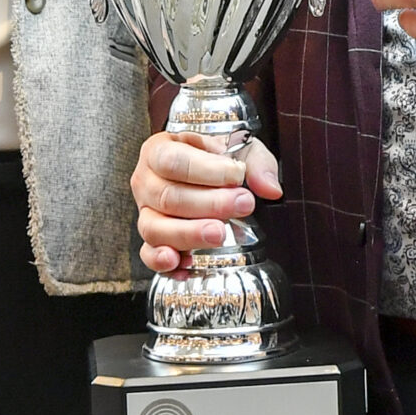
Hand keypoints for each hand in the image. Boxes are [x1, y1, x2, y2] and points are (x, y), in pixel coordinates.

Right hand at [134, 130, 285, 274]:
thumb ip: (256, 163)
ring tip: (219, 234)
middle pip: (167, 197)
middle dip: (208, 204)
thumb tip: (269, 189)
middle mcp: (146, 182)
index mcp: (160, 150)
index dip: (206, 171)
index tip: (237, 176)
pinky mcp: (151, 241)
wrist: (207, 173)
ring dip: (189, 234)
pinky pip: (148, 256)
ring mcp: (146, 213)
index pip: (173, 160)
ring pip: (154, 228)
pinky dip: (166, 264)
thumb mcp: (240, 148)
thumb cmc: (217, 158)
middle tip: (242, 204)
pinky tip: (187, 265)